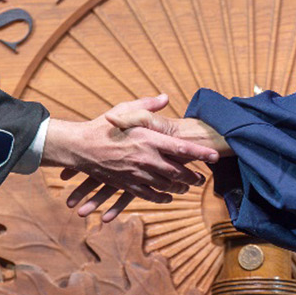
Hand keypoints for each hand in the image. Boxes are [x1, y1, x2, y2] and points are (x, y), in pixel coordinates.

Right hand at [43, 95, 217, 221]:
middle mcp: (146, 158)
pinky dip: (163, 197)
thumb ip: (148, 105)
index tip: (215, 156)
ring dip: (180, 187)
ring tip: (189, 187)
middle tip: (203, 177)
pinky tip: (169, 196)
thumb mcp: (125, 109)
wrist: (80, 148)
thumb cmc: (103, 126)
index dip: (201, 153)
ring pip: (167, 186)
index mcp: (148, 139)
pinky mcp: (128, 185)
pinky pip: (151, 195)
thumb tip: (165, 97)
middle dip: (193, 176)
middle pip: (178, 171)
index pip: (181, 148)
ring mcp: (137, 174)